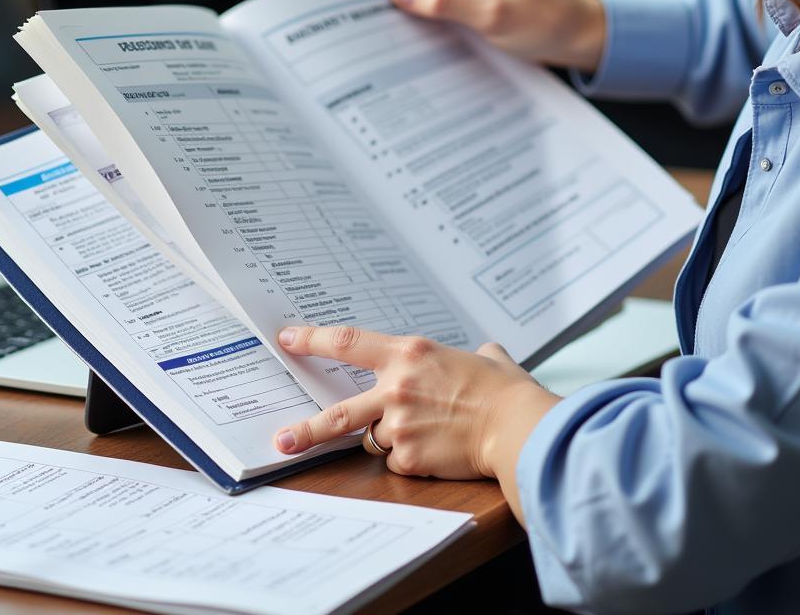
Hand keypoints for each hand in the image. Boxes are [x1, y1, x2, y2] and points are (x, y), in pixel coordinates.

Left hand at [272, 325, 558, 486]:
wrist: (516, 426)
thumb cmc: (503, 391)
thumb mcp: (485, 357)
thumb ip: (473, 353)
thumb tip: (485, 353)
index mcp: (409, 354)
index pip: (347, 342)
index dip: (312, 340)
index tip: (288, 339)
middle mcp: (396, 387)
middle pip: (338, 412)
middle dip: (306, 429)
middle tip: (283, 439)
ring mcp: (399, 425)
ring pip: (376, 438)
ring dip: (392, 437)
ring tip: (429, 431)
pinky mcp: (409, 458)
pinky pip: (397, 461)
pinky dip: (411, 458)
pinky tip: (438, 450)